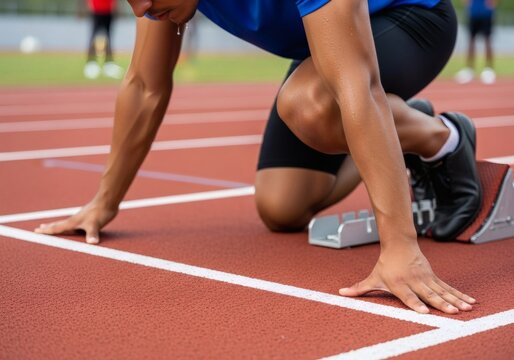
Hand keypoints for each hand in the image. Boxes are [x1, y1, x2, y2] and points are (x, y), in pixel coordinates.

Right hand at [34, 201, 117, 244]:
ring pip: (66, 223)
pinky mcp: (88, 216)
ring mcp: (81, 217)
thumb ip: (92, 234)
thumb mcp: (95, 225)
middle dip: (48, 227)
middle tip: (38, 228)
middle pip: (59, 224)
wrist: (108, 200)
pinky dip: (69, 225)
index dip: (47, 231)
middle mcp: (75, 219)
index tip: (36, 231)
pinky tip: (74, 226)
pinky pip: (75, 223)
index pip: (57, 228)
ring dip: (58, 226)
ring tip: (51, 226)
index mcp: (73, 222)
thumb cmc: (100, 212)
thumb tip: (92, 243)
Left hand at [339, 244, 475, 313]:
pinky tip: (470, 302)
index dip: (416, 304)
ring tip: (465, 309)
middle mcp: (414, 282)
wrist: (399, 244)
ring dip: (454, 300)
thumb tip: (341, 294)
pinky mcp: (434, 277)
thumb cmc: (385, 264)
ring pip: (442, 291)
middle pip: (429, 295)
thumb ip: (359, 288)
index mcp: (399, 284)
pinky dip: (459, 295)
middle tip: (452, 312)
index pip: (408, 296)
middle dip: (441, 304)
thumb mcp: (373, 277)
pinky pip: (448, 288)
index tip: (424, 312)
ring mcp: (426, 279)